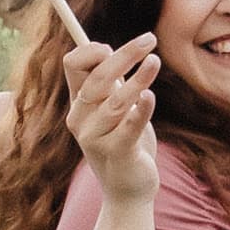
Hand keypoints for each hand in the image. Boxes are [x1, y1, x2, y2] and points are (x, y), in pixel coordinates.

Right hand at [67, 32, 160, 211]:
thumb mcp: (114, 109)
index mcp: (79, 103)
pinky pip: (129, 126)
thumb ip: (111, 84)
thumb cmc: (124, 141)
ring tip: (155, 61)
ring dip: (138, 79)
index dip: (92, 50)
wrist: (128, 189)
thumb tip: (110, 49)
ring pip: (116, 101)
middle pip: (97, 78)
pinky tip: (151, 96)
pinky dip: (142, 109)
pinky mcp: (117, 153)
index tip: (114, 44)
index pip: (73, 65)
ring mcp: (95, 137)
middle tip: (150, 39)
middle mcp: (81, 118)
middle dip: (124, 55)